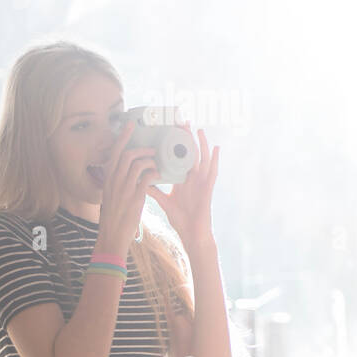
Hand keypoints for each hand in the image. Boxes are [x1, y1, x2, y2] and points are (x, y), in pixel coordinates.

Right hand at [95, 120, 158, 252]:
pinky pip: (146, 179)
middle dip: (142, 147)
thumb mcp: (112, 194)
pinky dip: (154, 174)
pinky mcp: (134, 197)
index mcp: (108, 178)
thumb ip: (118, 181)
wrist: (113, 233)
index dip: (123, 137)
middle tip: (153, 149)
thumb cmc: (115, 215)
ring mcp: (123, 188)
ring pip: (136, 164)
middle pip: (126, 154)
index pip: (114, 152)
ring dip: (150, 160)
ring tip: (158, 164)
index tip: (130, 125)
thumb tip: (125, 170)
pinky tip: (159, 176)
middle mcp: (114, 180)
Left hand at [146, 127, 219, 250]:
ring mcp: (202, 183)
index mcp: (184, 181)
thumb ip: (154, 191)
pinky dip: (214, 160)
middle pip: (191, 155)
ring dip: (201, 144)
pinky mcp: (208, 189)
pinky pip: (212, 172)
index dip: (176, 146)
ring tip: (198, 130)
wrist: (192, 234)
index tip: (171, 133)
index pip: (179, 159)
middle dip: (188, 140)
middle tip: (183, 123)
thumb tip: (141, 180)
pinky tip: (215, 149)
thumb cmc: (181, 220)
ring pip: (202, 160)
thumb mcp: (164, 202)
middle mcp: (194, 179)